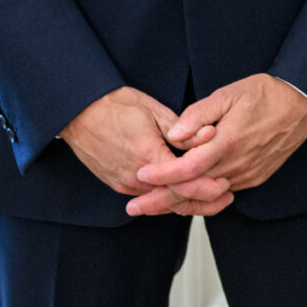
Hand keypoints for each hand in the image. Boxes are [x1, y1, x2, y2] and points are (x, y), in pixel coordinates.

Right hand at [59, 88, 214, 214]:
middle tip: (225, 196)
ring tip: (211, 198)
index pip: (184, 183)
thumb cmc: (116, 106)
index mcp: (148, 157)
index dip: (207, 187)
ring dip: (186, 201)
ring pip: (162, 201)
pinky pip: (148, 196)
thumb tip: (209, 136)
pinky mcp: (118, 184)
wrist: (80, 112)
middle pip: (175, 199)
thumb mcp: (155, 111)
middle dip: (203, 201)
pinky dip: (168, 198)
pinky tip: (184, 193)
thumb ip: (183, 130)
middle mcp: (135, 177)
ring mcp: (125, 183)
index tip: (225, 185)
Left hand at [131, 75, 306, 215]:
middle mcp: (237, 165)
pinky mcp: (255, 178)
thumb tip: (174, 134)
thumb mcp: (228, 94)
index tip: (140, 177)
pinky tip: (185, 194)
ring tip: (153, 204)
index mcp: (228, 143)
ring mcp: (248, 175)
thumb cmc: (266, 94)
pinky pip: (223, 192)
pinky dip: (202, 195)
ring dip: (180, 201)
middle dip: (160, 201)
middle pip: (192, 190)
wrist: (302, 103)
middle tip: (134, 207)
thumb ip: (198, 115)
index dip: (161, 176)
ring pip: (207, 196)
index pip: (187, 169)